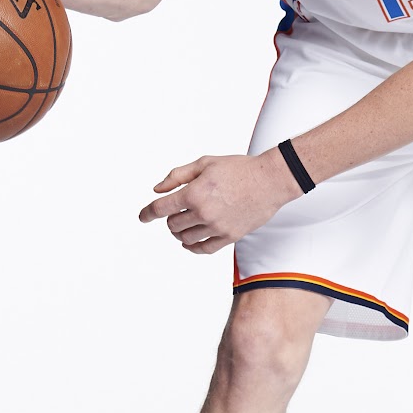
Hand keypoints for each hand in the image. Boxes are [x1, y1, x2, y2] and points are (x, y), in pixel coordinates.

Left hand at [139, 150, 297, 252]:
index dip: (147, 213)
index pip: (161, 208)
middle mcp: (203, 212)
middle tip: (176, 212)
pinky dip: (192, 247)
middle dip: (170, 219)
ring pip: (186, 238)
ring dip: (180, 232)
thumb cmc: (238, 168)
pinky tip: (190, 242)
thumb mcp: (205, 163)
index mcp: (194, 193)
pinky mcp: (230, 236)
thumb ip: (178, 176)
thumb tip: (157, 189)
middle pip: (173, 225)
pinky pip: (204, 249)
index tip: (143, 217)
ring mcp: (217, 227)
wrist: (270, 180)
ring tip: (185, 224)